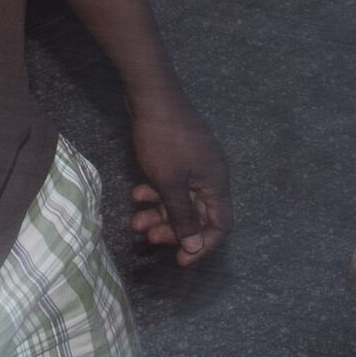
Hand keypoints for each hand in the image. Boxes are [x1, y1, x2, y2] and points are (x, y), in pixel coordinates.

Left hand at [125, 95, 230, 266]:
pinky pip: (171, 183)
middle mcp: (210, 175)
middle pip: (198, 215)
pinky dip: (155, 193)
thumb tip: (194, 246)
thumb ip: (183, 217)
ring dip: (159, 213)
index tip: (180, 260)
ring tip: (135, 221)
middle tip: (149, 238)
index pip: (220, 224)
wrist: (150, 97)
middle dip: (173, 229)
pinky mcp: (179, 155)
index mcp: (216, 183)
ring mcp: (194, 164)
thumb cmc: (163, 141)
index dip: (202, 245)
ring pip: (180, 200)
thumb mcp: (170, 184)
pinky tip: (137, 194)